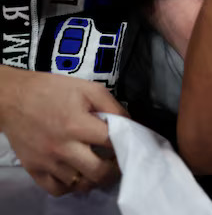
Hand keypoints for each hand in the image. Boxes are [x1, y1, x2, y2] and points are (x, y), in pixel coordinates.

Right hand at [0, 69, 124, 195]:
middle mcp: (63, 147)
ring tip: (98, 166)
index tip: (130, 144)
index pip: (112, 143)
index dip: (126, 144)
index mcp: (78, 125)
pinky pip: (57, 189)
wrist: (14, 98)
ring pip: (79, 184)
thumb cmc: (53, 91)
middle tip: (117, 162)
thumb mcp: (89, 89)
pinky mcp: (34, 169)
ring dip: (93, 178)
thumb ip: (113, 107)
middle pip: (98, 172)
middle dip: (114, 169)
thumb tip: (129, 124)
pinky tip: (77, 174)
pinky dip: (71, 186)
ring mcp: (47, 162)